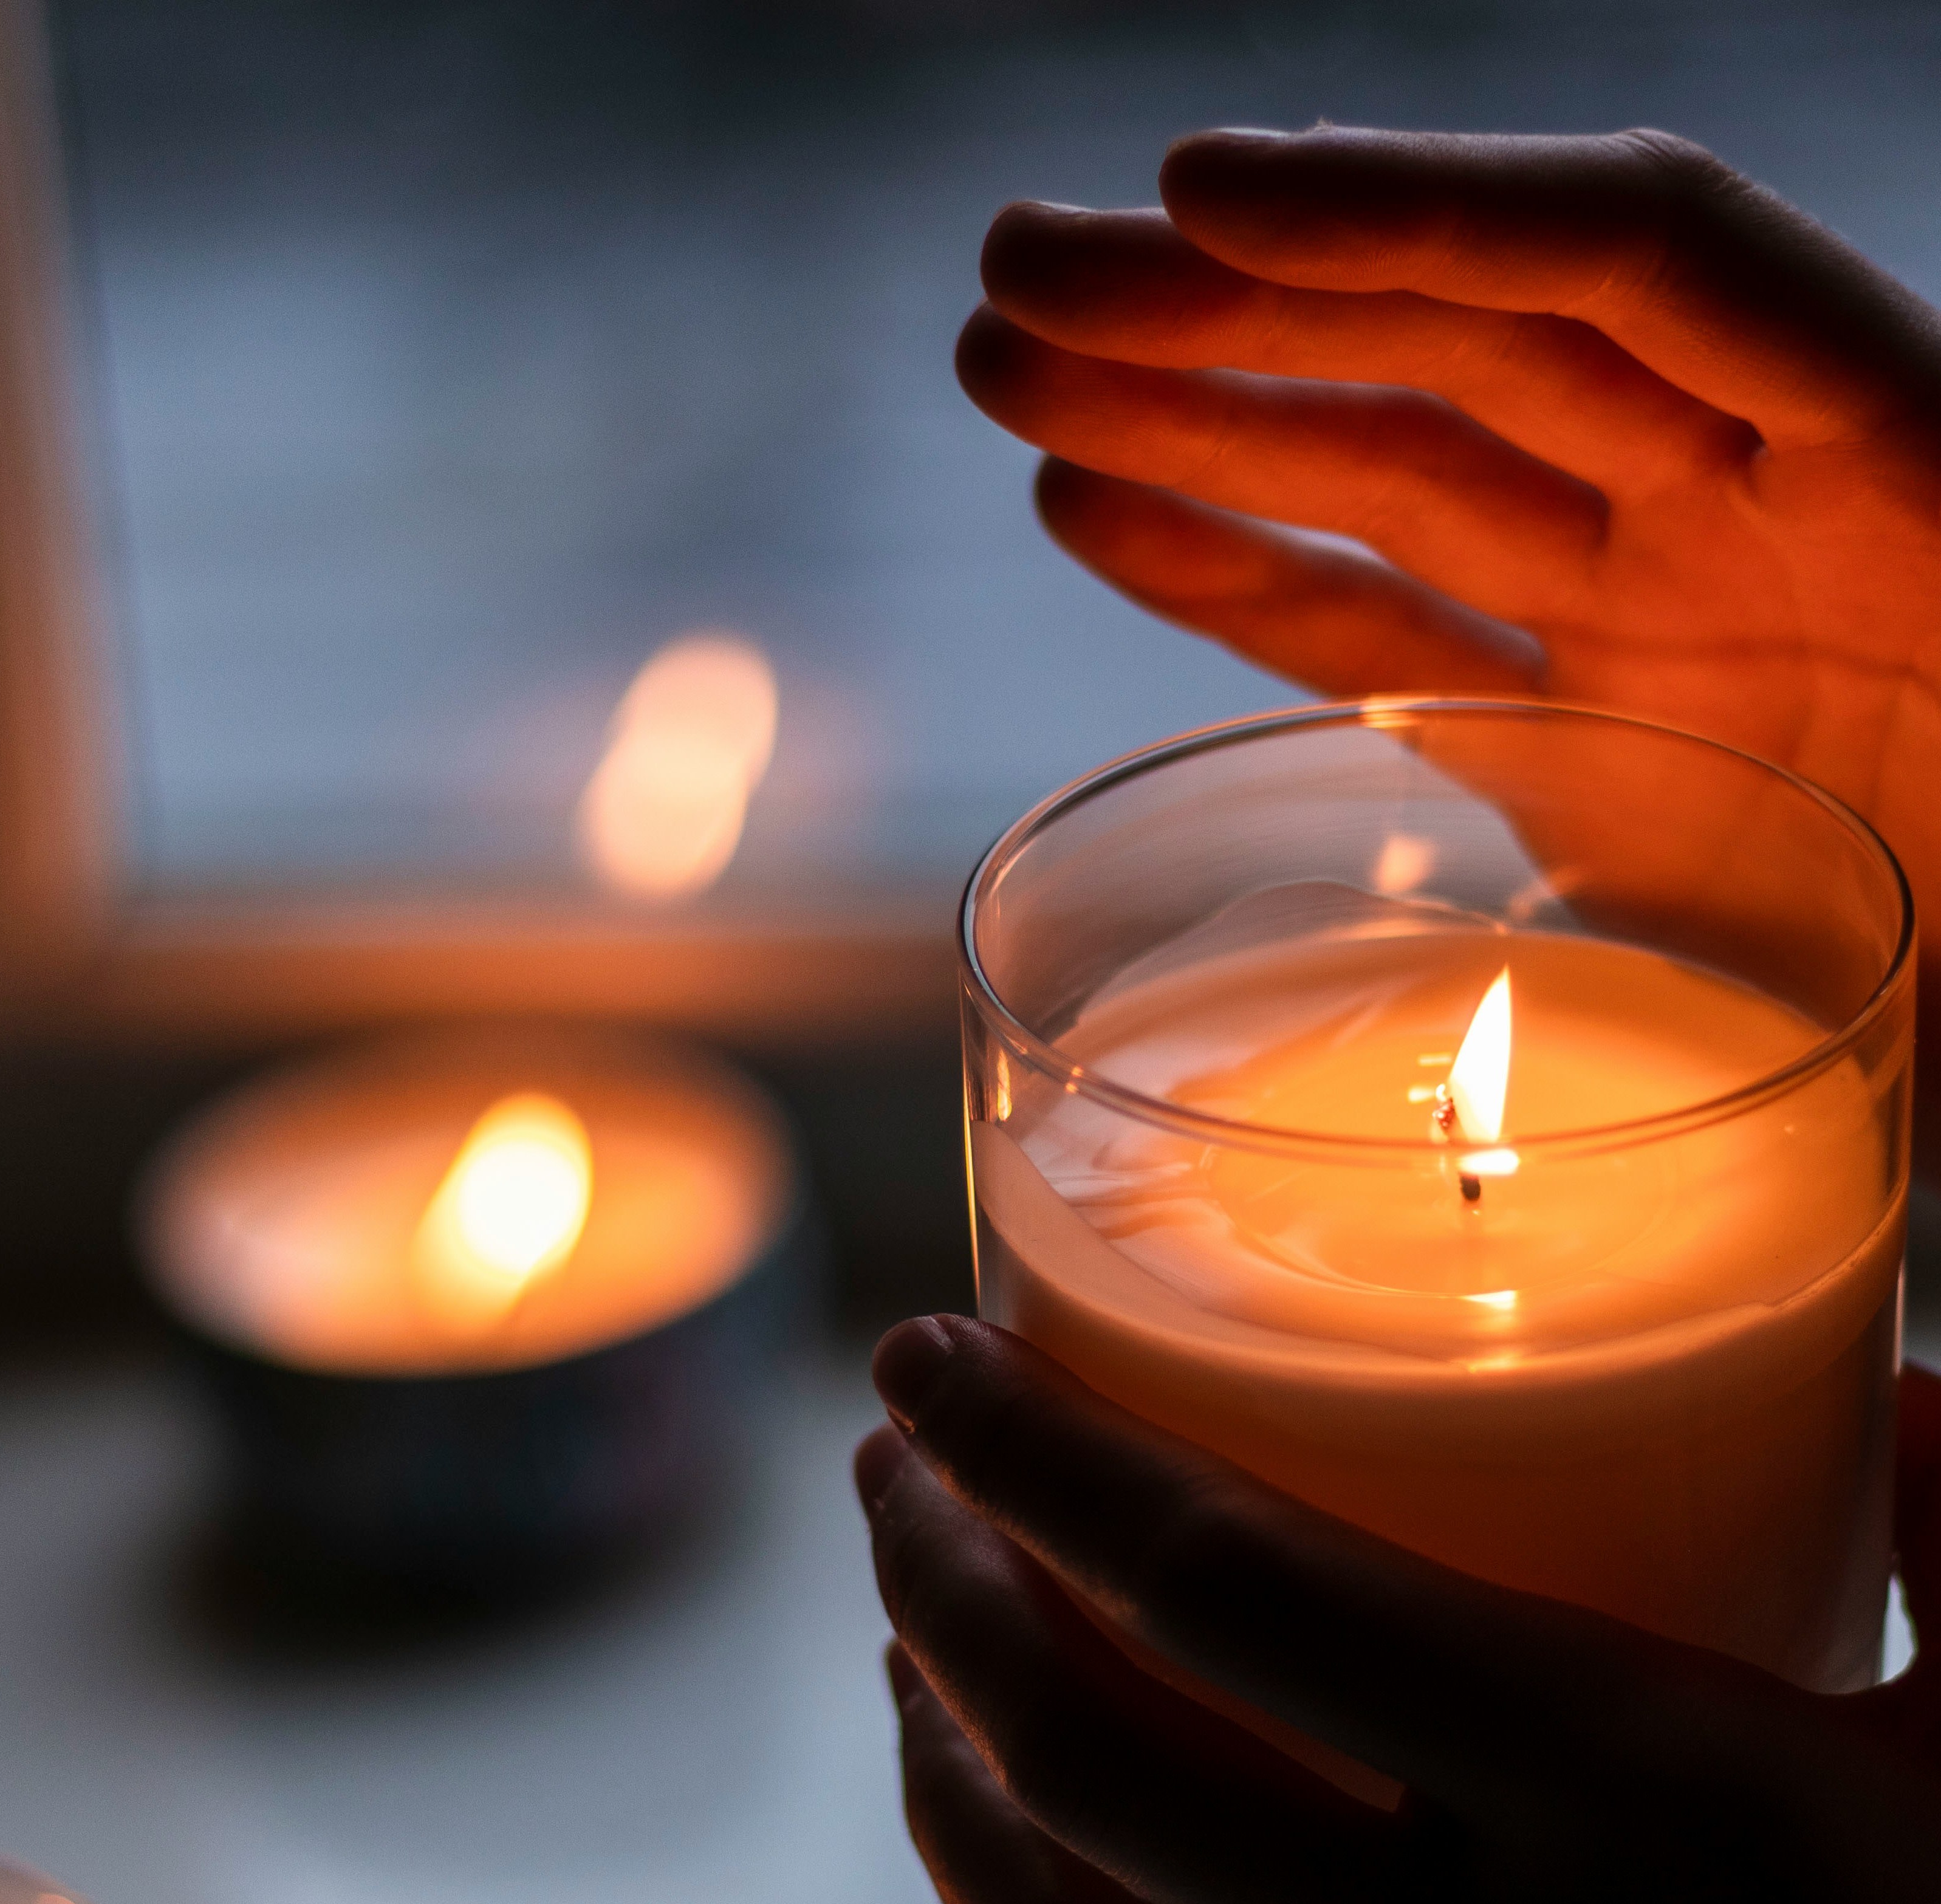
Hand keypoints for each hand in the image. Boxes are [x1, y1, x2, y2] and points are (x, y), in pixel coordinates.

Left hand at [858, 1316, 1940, 1903]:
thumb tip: (1907, 1396)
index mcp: (1642, 1804)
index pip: (1218, 1579)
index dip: (1030, 1448)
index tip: (917, 1355)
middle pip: (1081, 1755)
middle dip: (939, 1584)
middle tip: (888, 1480)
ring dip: (945, 1791)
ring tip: (911, 1666)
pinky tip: (1057, 1892)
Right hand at [957, 128, 1940, 1110]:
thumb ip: (1929, 664)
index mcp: (1913, 474)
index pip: (1641, 264)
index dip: (1420, 212)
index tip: (1200, 201)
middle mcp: (1768, 509)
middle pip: (1472, 341)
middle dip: (1233, 296)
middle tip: (1021, 267)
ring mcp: (1664, 623)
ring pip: (1396, 478)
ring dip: (1193, 414)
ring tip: (1008, 371)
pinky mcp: (1586, 751)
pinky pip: (1388, 639)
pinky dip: (1243, 579)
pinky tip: (1100, 512)